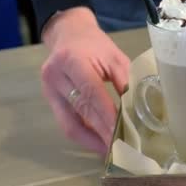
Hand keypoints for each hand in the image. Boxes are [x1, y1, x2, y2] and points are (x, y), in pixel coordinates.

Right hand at [40, 7, 129, 154]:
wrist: (68, 34)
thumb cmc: (95, 45)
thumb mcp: (115, 58)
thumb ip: (125, 82)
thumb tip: (136, 111)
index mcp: (72, 60)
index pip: (91, 94)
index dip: (106, 117)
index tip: (121, 134)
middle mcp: (55, 76)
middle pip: (80, 111)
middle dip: (101, 132)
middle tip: (120, 148)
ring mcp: (48, 89)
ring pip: (68, 123)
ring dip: (90, 140)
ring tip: (110, 151)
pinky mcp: (49, 99)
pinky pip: (66, 122)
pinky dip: (84, 134)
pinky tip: (99, 141)